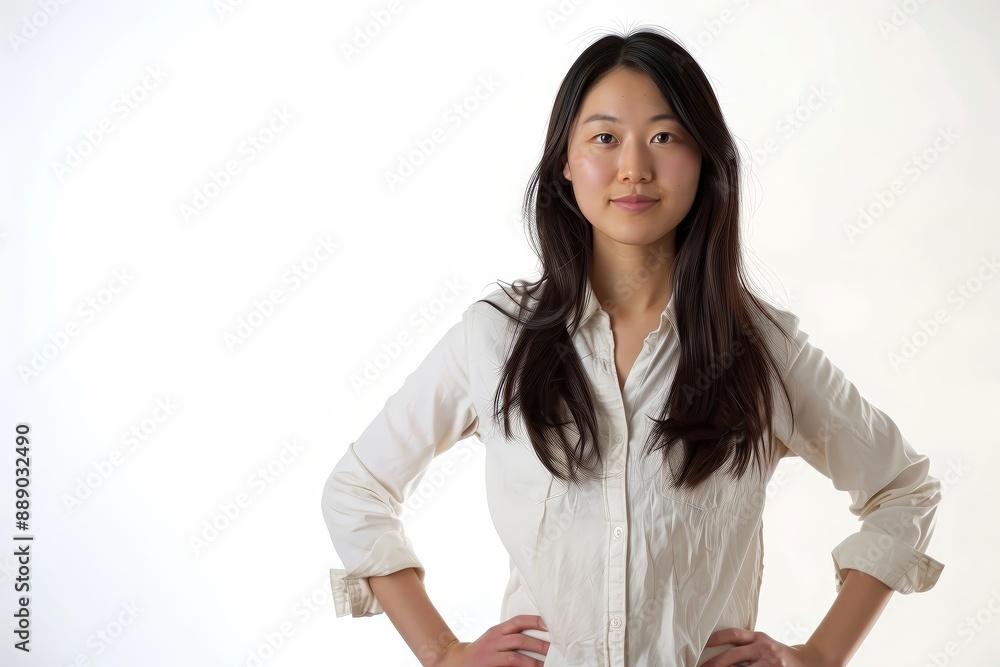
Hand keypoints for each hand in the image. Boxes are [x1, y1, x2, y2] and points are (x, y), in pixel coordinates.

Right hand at [437, 614, 549, 665]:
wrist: (457, 661)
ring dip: (532, 662)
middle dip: (539, 645)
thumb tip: (539, 637)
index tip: (549, 625)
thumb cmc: (482, 650)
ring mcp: (490, 656)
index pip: (518, 621)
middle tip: (554, 649)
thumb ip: (510, 636)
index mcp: (497, 630)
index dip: (534, 621)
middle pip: (519, 639)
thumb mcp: (494, 638)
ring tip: (545, 665)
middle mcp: (494, 641)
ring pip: (515, 658)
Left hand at [700, 628, 838, 666]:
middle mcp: (763, 649)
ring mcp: (769, 663)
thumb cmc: (779, 654)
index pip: (734, 634)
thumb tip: (719, 653)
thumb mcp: (764, 643)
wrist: (810, 661)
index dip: (717, 638)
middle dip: (715, 664)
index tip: (703, 643)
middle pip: (733, 655)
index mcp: (758, 638)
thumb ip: (746, 645)